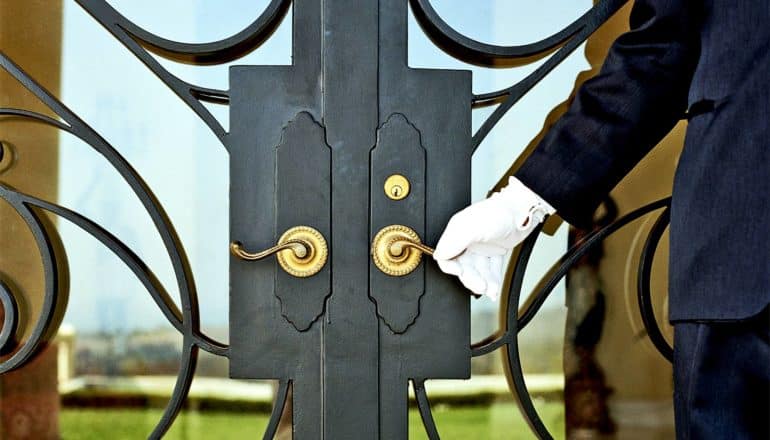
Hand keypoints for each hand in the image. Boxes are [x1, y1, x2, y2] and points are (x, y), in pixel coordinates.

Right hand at [432, 177, 552, 299]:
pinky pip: (491, 269)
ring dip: (483, 282)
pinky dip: (493, 280)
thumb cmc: (499, 212)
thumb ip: (454, 241)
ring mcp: (481, 247)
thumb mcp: (472, 226)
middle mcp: (467, 240)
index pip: (446, 256)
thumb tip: (439, 255)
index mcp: (457, 232)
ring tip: (490, 289)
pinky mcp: (494, 251)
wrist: (523, 211)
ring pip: (478, 270)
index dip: (450, 267)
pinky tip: (494, 288)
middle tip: (479, 286)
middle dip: (471, 278)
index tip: (458, 273)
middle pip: (463, 266)